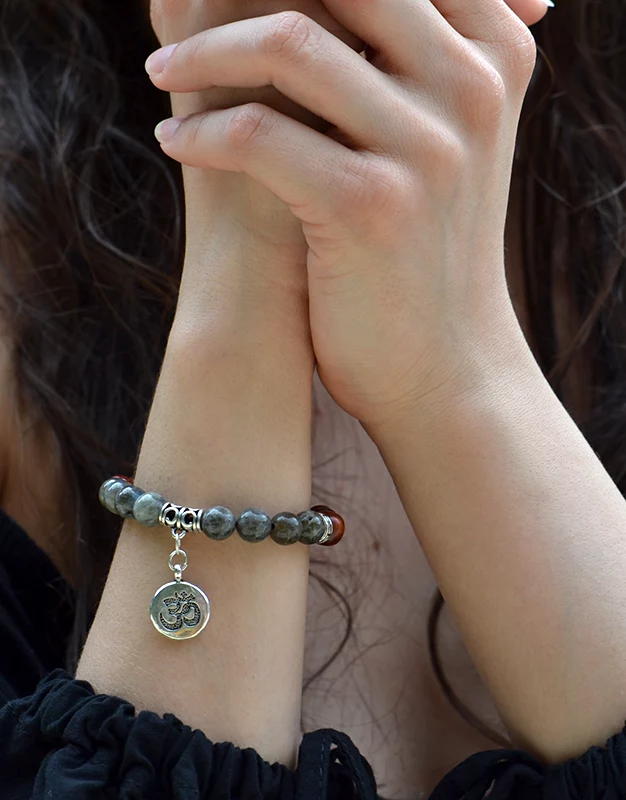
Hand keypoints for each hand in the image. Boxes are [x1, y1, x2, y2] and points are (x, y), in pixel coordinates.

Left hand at [147, 0, 548, 429]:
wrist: (445, 363)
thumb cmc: (422, 249)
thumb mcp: (432, 140)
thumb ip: (398, 59)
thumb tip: (291, 5)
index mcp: (494, 53)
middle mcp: (472, 86)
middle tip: (182, 21)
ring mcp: (428, 147)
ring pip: (288, 43)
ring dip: (201, 54)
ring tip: (162, 74)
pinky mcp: (372, 206)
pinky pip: (259, 133)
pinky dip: (201, 132)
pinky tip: (175, 143)